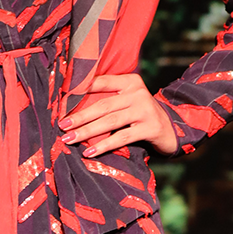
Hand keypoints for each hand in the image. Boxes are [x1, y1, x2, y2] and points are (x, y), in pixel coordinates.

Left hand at [60, 73, 177, 156]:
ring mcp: (145, 110)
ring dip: (87, 131)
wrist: (171, 129)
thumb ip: (108, 98)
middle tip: (62, 125)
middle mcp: (138, 93)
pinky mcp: (150, 128)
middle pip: (103, 105)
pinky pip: (122, 137)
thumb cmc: (141, 115)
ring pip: (110, 121)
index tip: (61, 101)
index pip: (101, 82)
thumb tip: (72, 106)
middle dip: (80, 116)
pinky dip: (104, 145)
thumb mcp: (127, 101)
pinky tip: (90, 152)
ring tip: (69, 139)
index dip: (80, 90)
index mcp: (130, 81)